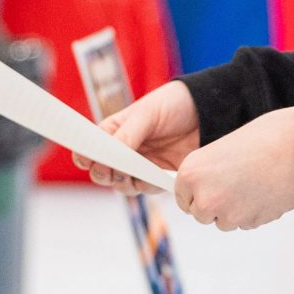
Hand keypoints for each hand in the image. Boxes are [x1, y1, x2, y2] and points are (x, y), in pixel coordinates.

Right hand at [81, 80, 200, 193]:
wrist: (208, 112)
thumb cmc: (173, 105)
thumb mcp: (147, 114)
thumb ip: (127, 134)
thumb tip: (109, 155)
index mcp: (113, 132)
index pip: (89, 148)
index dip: (84, 156)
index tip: (87, 159)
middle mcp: (123, 151)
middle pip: (102, 172)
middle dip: (102, 173)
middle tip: (109, 169)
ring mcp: (141, 165)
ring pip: (121, 185)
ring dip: (122, 183)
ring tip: (130, 174)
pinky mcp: (159, 176)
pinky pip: (146, 188)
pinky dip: (146, 186)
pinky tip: (152, 177)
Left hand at [172, 107, 293, 231]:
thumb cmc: (264, 140)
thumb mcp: (221, 150)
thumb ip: (207, 173)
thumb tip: (203, 190)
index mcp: (190, 173)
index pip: (182, 197)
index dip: (197, 192)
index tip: (208, 186)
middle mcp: (204, 196)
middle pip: (200, 214)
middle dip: (214, 205)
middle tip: (233, 185)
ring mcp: (226, 213)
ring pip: (223, 222)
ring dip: (234, 210)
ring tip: (251, 185)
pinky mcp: (249, 222)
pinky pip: (245, 223)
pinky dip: (252, 213)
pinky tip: (263, 192)